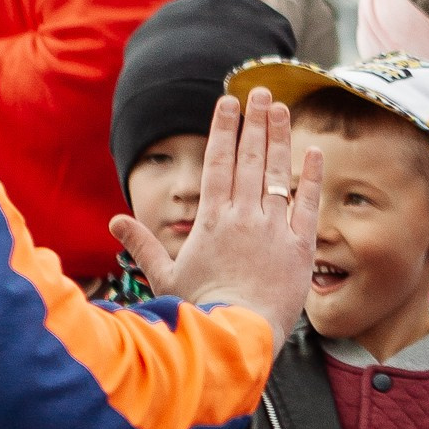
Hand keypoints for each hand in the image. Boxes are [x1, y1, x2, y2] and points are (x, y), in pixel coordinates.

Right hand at [114, 90, 323, 342]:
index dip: (223, 129)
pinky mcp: (300, 246)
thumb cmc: (200, 310)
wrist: (236, 335)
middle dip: (254, 122)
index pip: (217, 162)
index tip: (228, 102)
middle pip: (250, 158)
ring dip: (280, 137)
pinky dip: (311, 176)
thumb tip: (115, 221)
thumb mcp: (165, 275)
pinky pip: (307, 203)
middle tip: (260, 93)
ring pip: (278, 173)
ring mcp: (274, 229)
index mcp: (211, 219)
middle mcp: (243, 216)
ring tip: (281, 108)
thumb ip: (144, 244)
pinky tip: (313, 151)